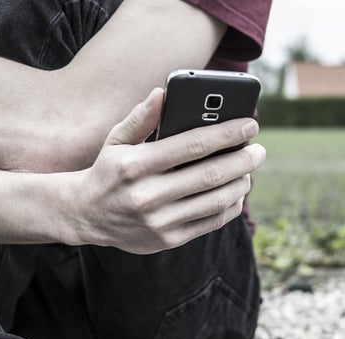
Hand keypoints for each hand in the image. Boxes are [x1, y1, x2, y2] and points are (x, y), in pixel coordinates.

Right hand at [73, 88, 265, 253]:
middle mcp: (148, 195)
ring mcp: (159, 221)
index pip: (193, 145)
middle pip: (211, 175)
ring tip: (249, 170)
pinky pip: (210, 223)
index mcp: (136, 165)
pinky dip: (230, 207)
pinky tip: (236, 193)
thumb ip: (141, 118)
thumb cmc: (108, 170)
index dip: (227, 133)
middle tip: (259, 150)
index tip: (250, 124)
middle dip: (243, 160)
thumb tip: (163, 93)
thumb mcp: (116, 140)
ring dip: (240, 183)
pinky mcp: (167, 240)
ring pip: (215, 201)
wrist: (85, 215)